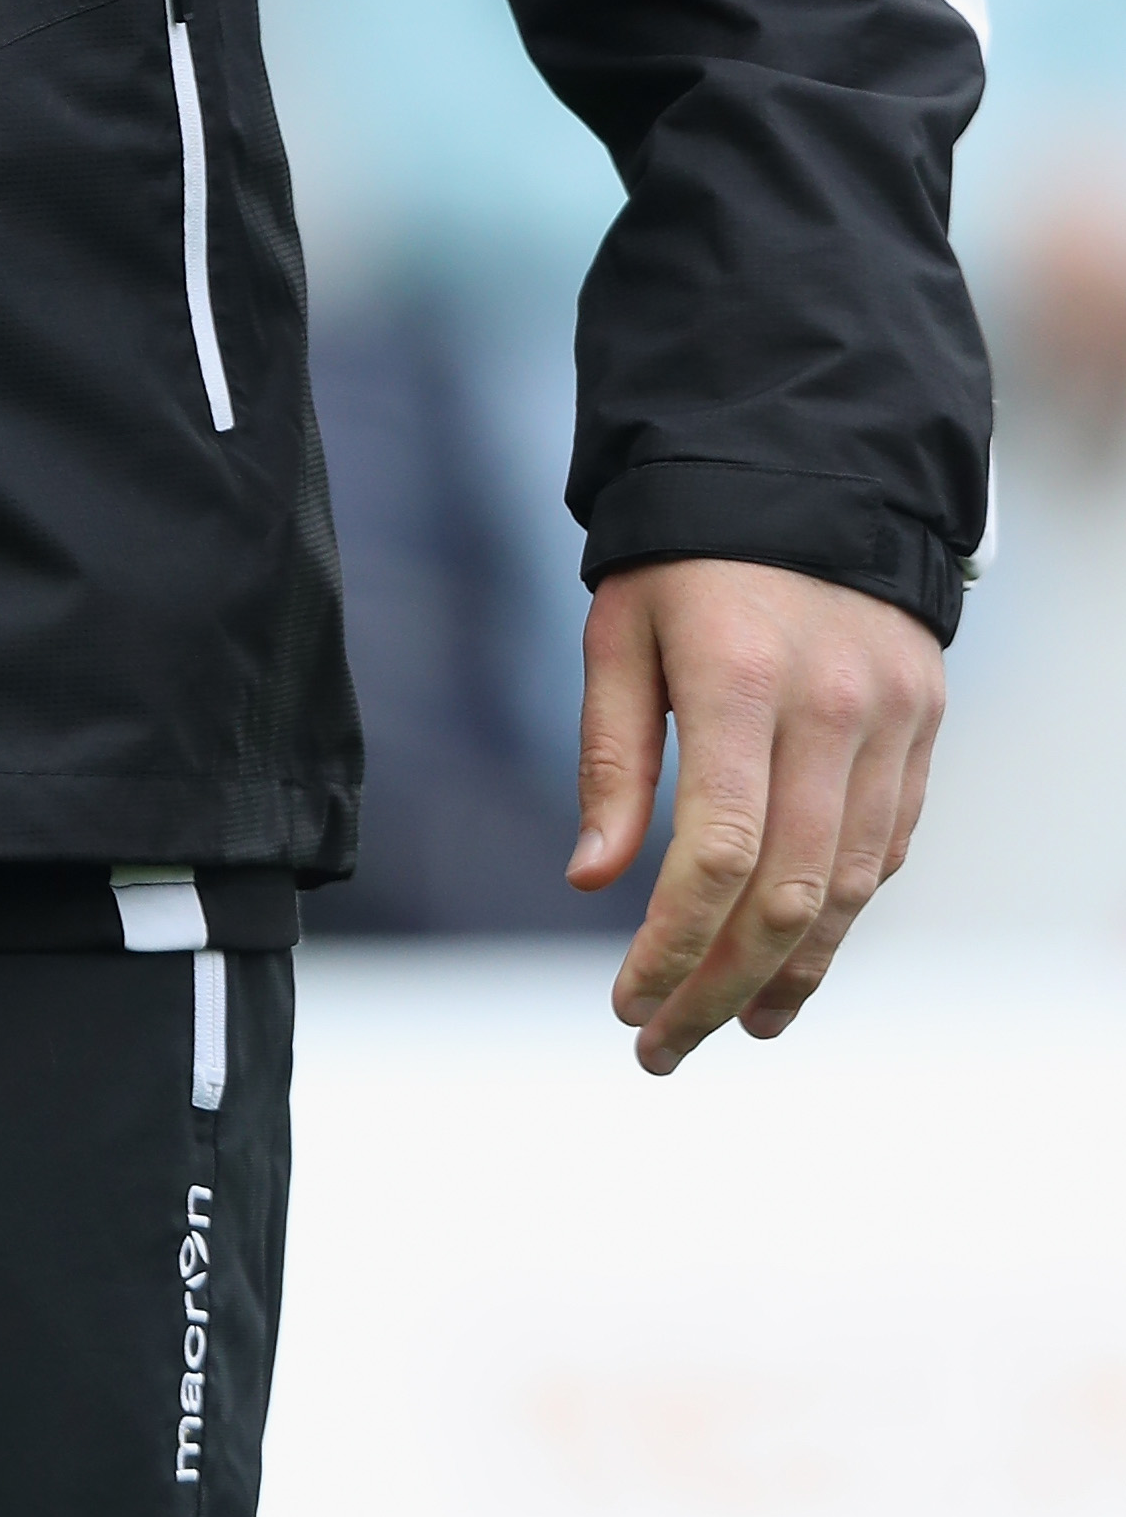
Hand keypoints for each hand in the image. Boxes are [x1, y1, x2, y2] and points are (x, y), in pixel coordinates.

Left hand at [571, 559, 943, 1074]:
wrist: (806, 470)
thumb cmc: (684, 556)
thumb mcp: (620, 632)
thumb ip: (610, 756)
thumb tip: (591, 882)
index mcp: (738, 679)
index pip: (717, 855)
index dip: (672, 946)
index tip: (627, 1002)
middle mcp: (832, 707)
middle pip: (789, 896)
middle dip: (722, 988)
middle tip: (665, 1045)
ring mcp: (892, 719)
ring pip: (851, 886)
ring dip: (793, 975)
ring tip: (735, 1023)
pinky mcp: (924, 724)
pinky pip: (889, 847)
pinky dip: (842, 914)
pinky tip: (795, 956)